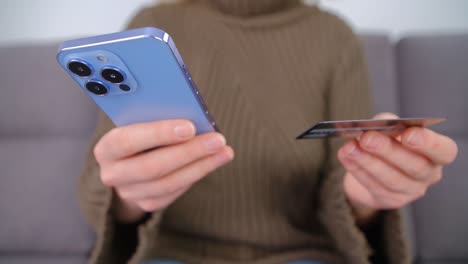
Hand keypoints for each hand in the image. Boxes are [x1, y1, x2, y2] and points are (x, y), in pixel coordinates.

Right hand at [93, 120, 233, 222]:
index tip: (190, 126)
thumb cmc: (138, 135)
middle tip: (217, 139)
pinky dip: (197, 174)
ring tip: (224, 151)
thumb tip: (192, 115)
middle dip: (189, 152)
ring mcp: (129, 192)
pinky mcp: (147, 203)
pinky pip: (176, 191)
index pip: (128, 140)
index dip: (159, 133)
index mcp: (107, 148)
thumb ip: (155, 118)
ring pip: (169, 182)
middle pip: (152, 166)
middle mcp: (113, 174)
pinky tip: (214, 161)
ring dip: (201, 165)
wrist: (128, 164)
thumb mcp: (138, 122)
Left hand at [338, 113, 457, 224]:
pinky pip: (373, 185)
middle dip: (389, 151)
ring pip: (391, 179)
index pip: (444, 151)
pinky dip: (357, 169)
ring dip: (368, 161)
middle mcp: (429, 175)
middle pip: (415, 166)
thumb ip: (388, 123)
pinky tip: (346, 155)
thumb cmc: (387, 141)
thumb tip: (378, 125)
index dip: (428, 143)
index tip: (408, 134)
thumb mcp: (390, 127)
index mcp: (436, 153)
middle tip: (367, 138)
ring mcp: (411, 191)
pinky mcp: (390, 200)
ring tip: (350, 147)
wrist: (371, 167)